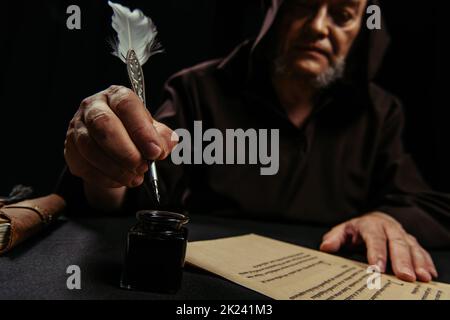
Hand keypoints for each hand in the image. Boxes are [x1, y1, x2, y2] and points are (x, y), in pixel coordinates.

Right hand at [65, 85, 177, 187]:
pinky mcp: (70, 150)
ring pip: (90, 147)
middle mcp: (93, 107)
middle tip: (143, 167)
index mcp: (117, 96)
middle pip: (103, 124)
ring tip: (135, 177)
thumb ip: (162, 137)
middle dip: (126, 151)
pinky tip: (120, 181)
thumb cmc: (134, 134)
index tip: (155, 152)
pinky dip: (105, 178)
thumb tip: (167, 144)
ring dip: (116, 168)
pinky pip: (84, 166)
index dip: (142, 130)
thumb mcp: (152, 132)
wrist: (113, 148)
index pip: (127, 105)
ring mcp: (77, 127)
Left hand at [320, 212, 437, 282]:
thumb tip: (326, 247)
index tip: (377, 268)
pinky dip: (427, 262)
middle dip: (401, 260)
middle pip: (397, 243)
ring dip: (418, 262)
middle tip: (405, 276)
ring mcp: (403, 235)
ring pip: (412, 247)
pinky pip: (422, 251)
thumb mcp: (343, 230)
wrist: (376, 219)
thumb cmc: (357, 229)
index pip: (374, 239)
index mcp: (370, 225)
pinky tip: (429, 274)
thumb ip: (335, 238)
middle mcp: (389, 228)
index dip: (376, 253)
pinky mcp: (412, 242)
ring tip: (421, 277)